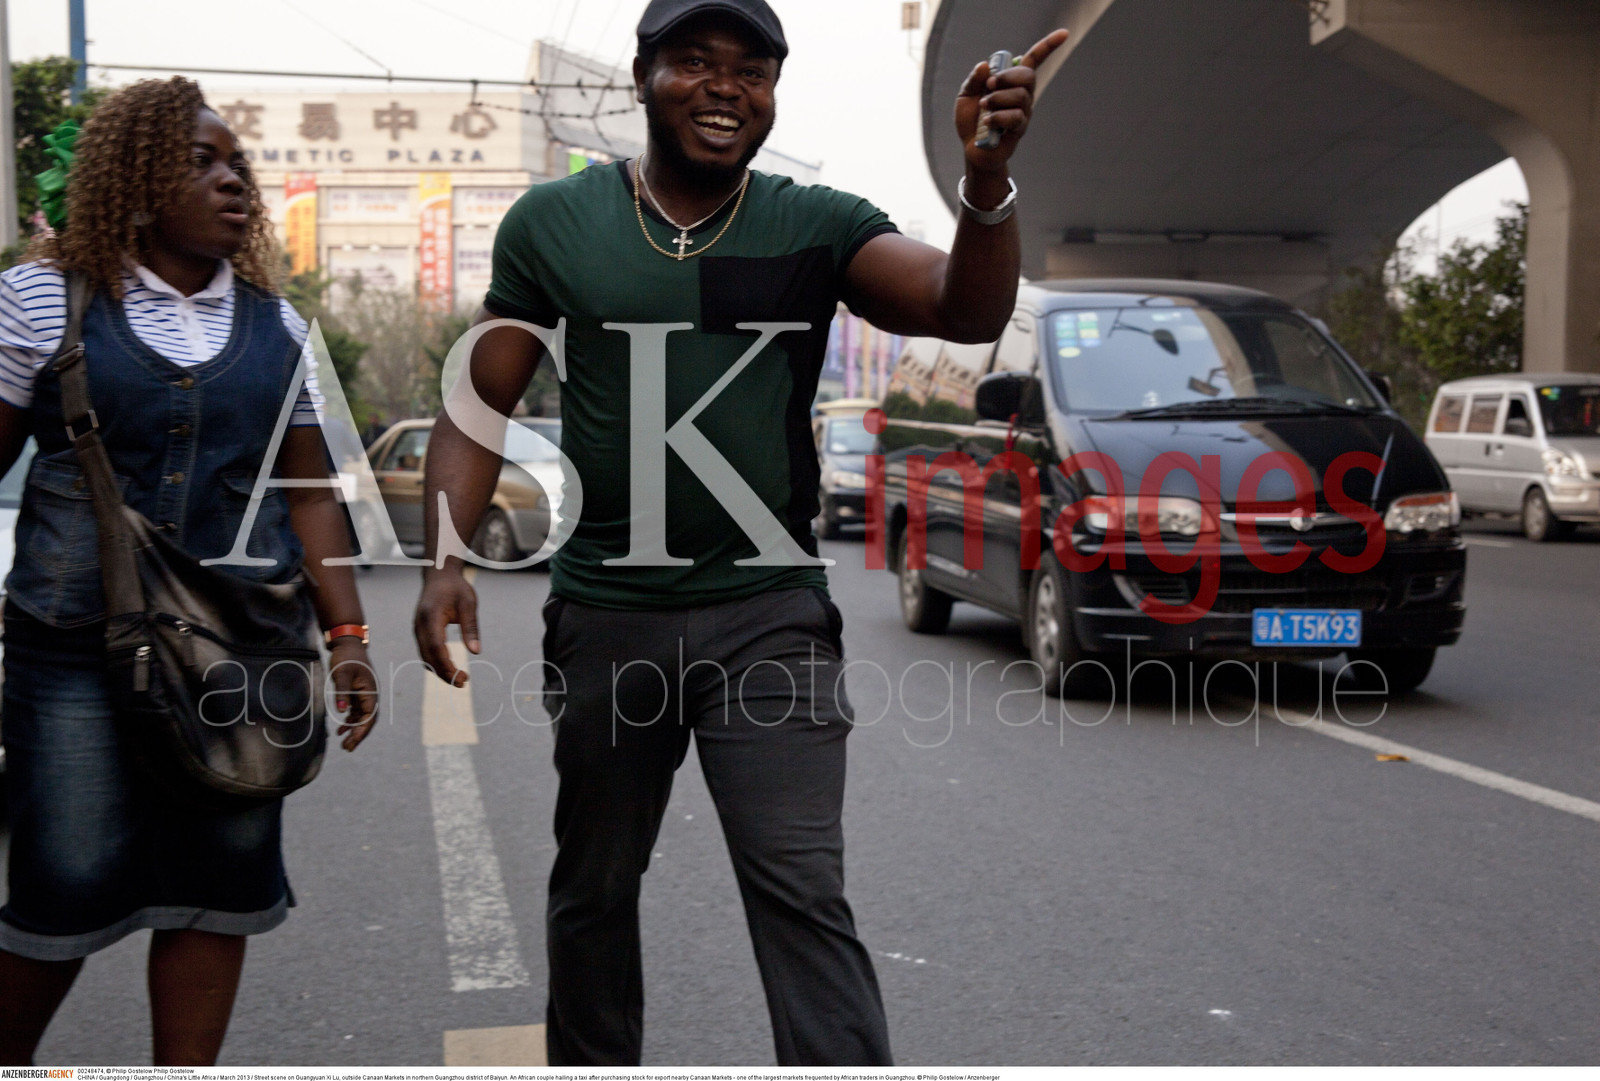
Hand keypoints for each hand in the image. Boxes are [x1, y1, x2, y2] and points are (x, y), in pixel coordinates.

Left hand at [328, 639, 379, 750]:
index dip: (361, 731)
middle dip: (358, 735)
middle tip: (346, 748)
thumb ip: (342, 693)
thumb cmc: (346, 658)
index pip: (369, 716)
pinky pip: (356, 711)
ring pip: (362, 717)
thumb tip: (341, 711)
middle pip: (367, 720)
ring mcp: (364, 694)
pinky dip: (350, 721)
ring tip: (343, 742)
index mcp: (371, 691)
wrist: (347, 644)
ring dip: (354, 729)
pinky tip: (340, 729)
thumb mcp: (342, 674)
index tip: (351, 742)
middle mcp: (370, 695)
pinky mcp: (357, 693)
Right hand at [414, 567, 479, 686]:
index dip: (447, 665)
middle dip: (444, 673)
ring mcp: (418, 629)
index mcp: (431, 617)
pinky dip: (435, 663)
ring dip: (439, 670)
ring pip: (425, 657)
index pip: (436, 647)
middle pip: (428, 656)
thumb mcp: (469, 604)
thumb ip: (471, 627)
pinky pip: (425, 652)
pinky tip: (449, 669)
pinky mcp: (420, 632)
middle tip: (463, 682)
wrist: (439, 576)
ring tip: (459, 678)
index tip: (462, 677)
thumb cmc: (456, 588)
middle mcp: (420, 625)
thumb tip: (476, 652)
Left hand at [954, 29, 1069, 173]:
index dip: (1049, 46)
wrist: (971, 149)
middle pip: (1028, 76)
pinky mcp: (1020, 129)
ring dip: (997, 98)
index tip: (1064, 33)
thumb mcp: (965, 95)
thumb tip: (985, 65)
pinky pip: (1015, 117)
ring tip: (983, 107)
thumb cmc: (971, 121)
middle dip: (1007, 76)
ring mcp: (1024, 112)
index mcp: (1011, 81)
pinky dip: (997, 116)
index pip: (1034, 60)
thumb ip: (974, 79)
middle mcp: (1023, 94)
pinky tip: (987, 122)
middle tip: (989, 84)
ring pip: (1020, 96)